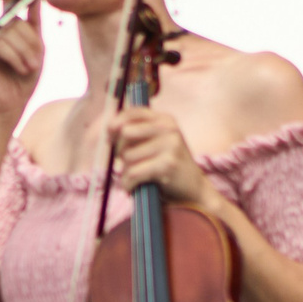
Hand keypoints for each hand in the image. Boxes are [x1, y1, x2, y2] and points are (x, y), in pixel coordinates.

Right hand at [0, 1, 44, 116]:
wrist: (10, 105)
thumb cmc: (23, 79)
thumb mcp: (36, 48)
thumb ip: (35, 24)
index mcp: (5, 29)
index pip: (12, 5)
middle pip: (15, 20)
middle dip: (30, 41)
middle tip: (37, 62)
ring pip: (9, 33)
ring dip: (24, 52)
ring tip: (29, 69)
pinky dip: (14, 57)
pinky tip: (20, 69)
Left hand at [107, 107, 224, 215]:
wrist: (193, 188)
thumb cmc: (167, 165)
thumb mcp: (156, 142)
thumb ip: (137, 132)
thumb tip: (109, 128)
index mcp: (165, 119)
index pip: (132, 113)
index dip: (115, 124)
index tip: (109, 137)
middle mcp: (169, 128)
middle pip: (125, 133)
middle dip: (120, 151)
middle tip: (129, 164)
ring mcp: (170, 145)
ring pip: (128, 156)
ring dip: (126, 172)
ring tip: (137, 177)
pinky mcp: (167, 165)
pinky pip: (133, 173)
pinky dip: (128, 184)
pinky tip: (134, 187)